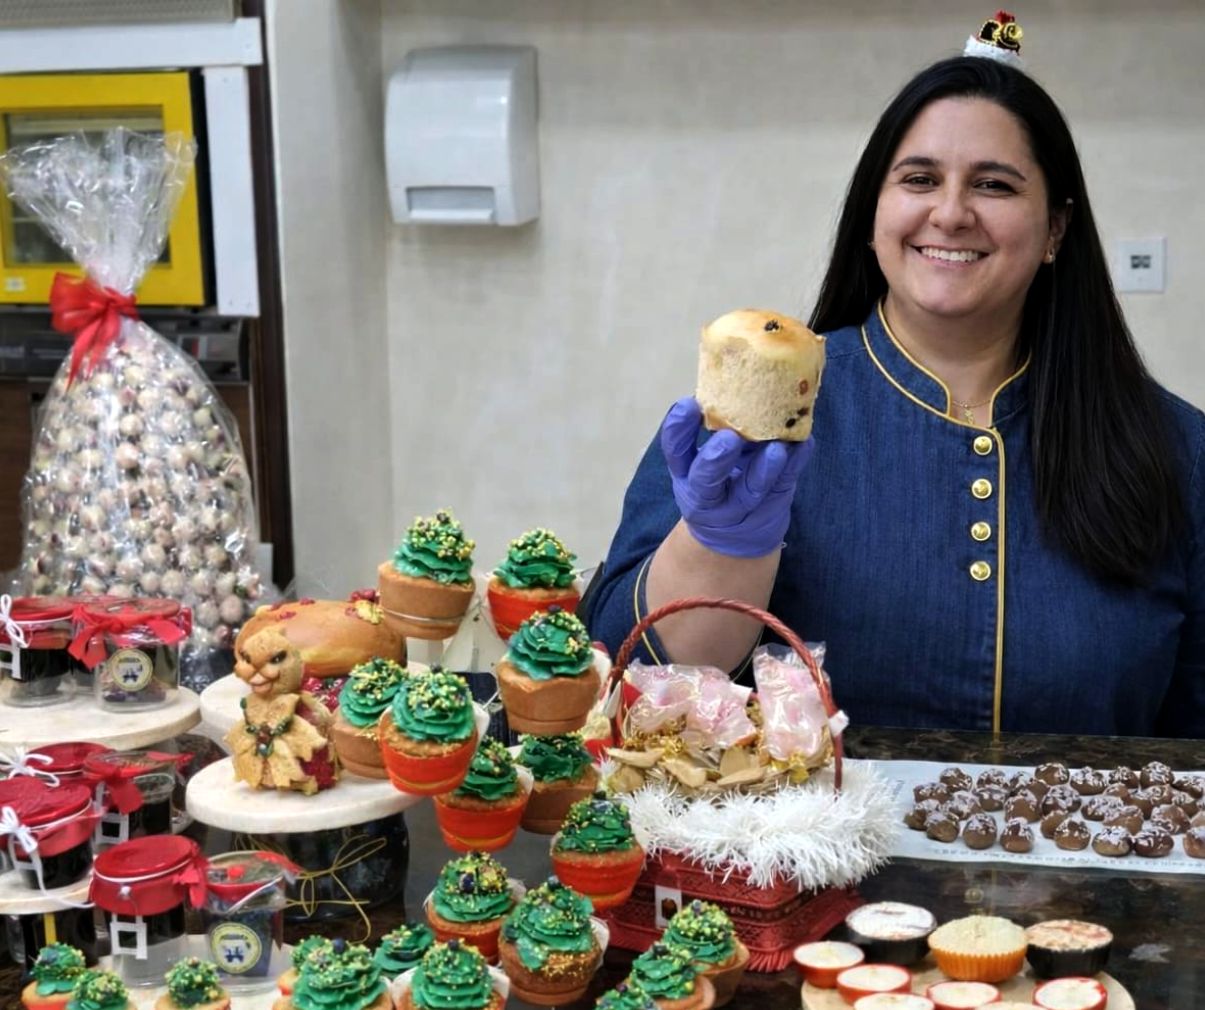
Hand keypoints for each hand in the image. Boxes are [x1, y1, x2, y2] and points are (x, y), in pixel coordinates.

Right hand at [660, 397, 813, 557]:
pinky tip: (803, 445)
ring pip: (750, 490)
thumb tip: (739, 378)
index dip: (678, 429)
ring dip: (764, 469)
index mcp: (686, 474)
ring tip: (776, 449)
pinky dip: (795, 464)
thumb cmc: (719, 481)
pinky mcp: (770, 508)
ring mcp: (739, 507)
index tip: (689, 403)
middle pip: (705, 481)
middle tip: (729, 438)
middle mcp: (706, 495)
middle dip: (716, 461)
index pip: (675, 452)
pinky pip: (783, 486)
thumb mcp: (703, 462)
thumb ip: (716, 430)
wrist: (736, 537)